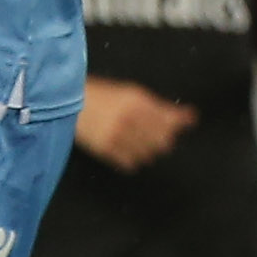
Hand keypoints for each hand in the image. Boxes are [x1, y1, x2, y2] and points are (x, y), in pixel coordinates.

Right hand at [73, 78, 195, 171]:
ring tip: (136, 139)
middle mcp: (130, 119)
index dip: (179, 122)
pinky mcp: (106, 149)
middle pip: (163, 141)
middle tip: (153, 132)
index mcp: (137, 101)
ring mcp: (118, 135)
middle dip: (162, 137)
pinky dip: (132, 159)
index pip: (170, 120)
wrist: (66, 101)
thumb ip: (158, 107)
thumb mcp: (129, 92)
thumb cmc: (99, 94)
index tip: (188, 121)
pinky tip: (125, 148)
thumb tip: (190, 117)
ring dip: (147, 149)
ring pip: (148, 154)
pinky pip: (131, 163)